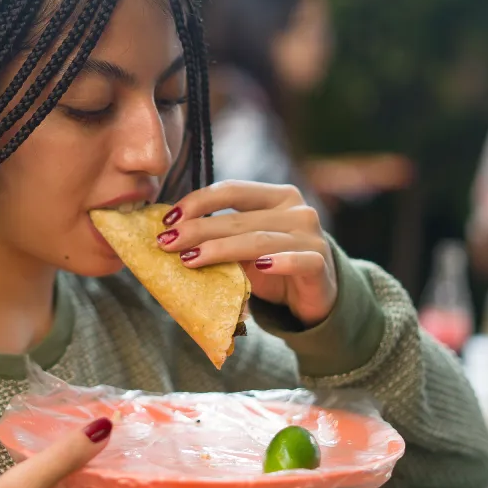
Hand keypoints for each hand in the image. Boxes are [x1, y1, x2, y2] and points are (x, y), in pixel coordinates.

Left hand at [157, 181, 337, 325]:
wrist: (314, 298)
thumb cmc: (272, 268)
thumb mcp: (244, 248)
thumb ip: (220, 236)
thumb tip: (169, 235)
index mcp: (277, 196)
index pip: (232, 190)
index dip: (198, 201)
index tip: (168, 220)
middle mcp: (297, 210)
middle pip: (239, 218)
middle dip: (198, 230)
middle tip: (166, 243)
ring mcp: (311, 236)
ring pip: (260, 240)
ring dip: (221, 249)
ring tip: (190, 259)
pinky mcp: (321, 264)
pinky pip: (300, 261)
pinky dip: (280, 263)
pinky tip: (259, 267)